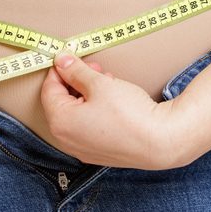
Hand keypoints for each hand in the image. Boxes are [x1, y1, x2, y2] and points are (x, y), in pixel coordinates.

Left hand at [40, 50, 192, 169]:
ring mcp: (82, 150)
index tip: (70, 58)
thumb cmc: (130, 114)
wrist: (161, 141)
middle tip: (94, 69)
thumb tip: (61, 61)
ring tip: (107, 83)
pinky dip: (93, 111)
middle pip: (61, 103)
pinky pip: (87, 128)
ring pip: (75, 115)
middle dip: (75, 82)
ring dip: (86, 95)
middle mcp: (66, 140)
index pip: (49, 90)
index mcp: (60, 122)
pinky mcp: (98, 153)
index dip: (59, 70)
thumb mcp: (100, 84)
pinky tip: (112, 101)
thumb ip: (76, 71)